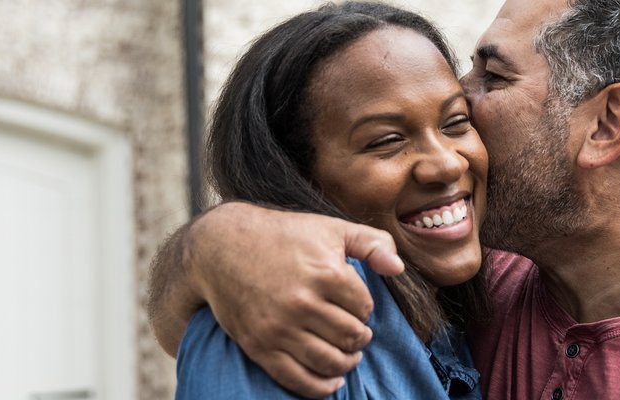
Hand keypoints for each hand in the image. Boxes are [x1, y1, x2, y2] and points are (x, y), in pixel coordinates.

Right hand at [184, 202, 402, 396]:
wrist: (221, 248)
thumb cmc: (282, 235)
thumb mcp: (331, 228)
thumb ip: (372, 242)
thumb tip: (398, 268)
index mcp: (326, 273)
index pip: (365, 308)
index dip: (365, 309)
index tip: (355, 306)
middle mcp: (303, 303)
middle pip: (351, 337)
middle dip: (359, 338)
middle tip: (356, 334)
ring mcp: (279, 327)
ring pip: (330, 361)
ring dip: (346, 362)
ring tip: (348, 355)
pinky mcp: (259, 345)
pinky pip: (297, 379)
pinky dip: (321, 387)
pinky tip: (332, 381)